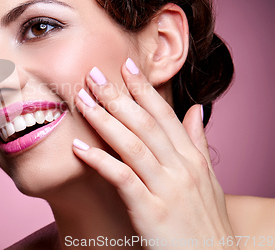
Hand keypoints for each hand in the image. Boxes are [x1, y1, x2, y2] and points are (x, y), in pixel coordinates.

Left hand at [73, 58, 236, 248]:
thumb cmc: (204, 220)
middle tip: (93, 74)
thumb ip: (197, 143)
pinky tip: (79, 147)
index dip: (144, 89)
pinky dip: (100, 161)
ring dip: (105, 120)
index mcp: (192, 158)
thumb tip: (196, 110)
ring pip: (133, 145)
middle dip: (118, 96)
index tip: (125, 65)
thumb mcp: (207, 179)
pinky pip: (123, 179)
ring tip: (82, 100)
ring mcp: (167, 190)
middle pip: (145, 124)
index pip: (165, 115)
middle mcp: (181, 169)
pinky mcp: (151, 212)